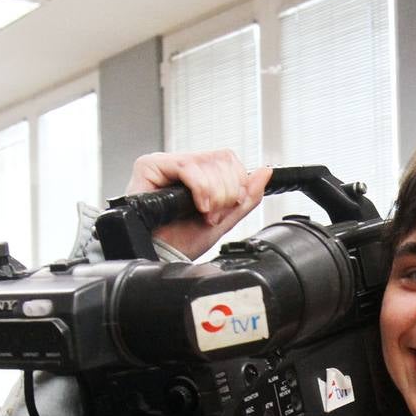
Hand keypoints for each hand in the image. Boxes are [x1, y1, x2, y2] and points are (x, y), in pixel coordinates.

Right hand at [125, 150, 271, 259]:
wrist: (164, 256)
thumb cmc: (185, 241)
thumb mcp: (225, 219)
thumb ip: (247, 196)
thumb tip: (265, 172)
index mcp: (198, 173)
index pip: (227, 158)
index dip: (236, 183)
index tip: (228, 207)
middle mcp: (180, 164)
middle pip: (220, 159)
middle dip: (225, 193)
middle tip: (214, 214)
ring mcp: (164, 163)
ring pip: (207, 162)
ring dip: (213, 194)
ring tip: (204, 213)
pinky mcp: (149, 166)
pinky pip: (188, 167)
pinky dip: (200, 189)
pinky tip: (197, 206)